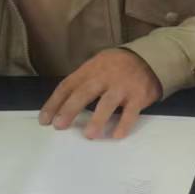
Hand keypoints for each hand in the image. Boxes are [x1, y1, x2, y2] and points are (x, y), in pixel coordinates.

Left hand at [39, 49, 161, 139]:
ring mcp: (122, 86)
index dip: (55, 102)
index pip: (68, 85)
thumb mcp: (97, 65)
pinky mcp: (139, 96)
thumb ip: (83, 81)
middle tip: (59, 125)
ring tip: (89, 135)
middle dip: (70, 109)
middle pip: (84, 93)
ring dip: (97, 119)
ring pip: (107, 102)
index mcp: (90, 69)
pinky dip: (124, 124)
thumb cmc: (117, 67)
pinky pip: (131, 112)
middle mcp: (105, 77)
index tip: (45, 120)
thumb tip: (60, 106)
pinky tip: (116, 135)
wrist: (150, 58)